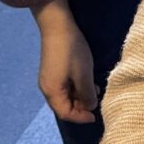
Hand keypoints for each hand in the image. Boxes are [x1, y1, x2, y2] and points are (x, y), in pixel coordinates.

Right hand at [31, 0, 97, 123]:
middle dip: (81, 107)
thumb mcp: (84, 74)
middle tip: (97, 101)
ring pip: (65, 96)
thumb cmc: (71, 51)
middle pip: (64, 106)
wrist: (58, 25)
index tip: (96, 115)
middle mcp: (47, 88)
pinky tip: (87, 81)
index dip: (81, 117)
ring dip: (80, 96)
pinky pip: (64, 86)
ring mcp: (48, 79)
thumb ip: (87, 94)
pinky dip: (76, 88)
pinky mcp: (52, 70)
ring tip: (95, 90)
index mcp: (52, 92)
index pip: (65, 114)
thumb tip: (90, 107)